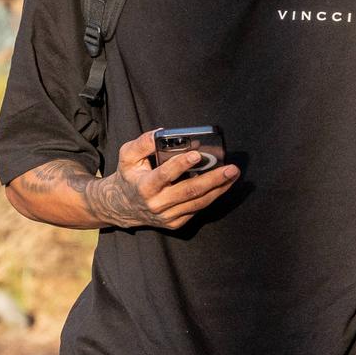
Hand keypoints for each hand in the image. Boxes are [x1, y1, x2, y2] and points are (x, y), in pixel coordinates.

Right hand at [102, 129, 239, 229]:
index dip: (181, 165)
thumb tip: (162, 132)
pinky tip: (223, 185)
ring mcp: (167, 216)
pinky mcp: (175, 222)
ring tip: (233, 175)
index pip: (165, 175)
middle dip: (213, 179)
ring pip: (198, 202)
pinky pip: (197, 209)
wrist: (122, 206)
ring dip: (219, 188)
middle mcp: (157, 204)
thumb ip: (142, 143)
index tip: (197, 154)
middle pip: (189, 191)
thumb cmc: (129, 176)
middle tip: (231, 168)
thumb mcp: (127, 156)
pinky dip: (212, 196)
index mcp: (144, 186)